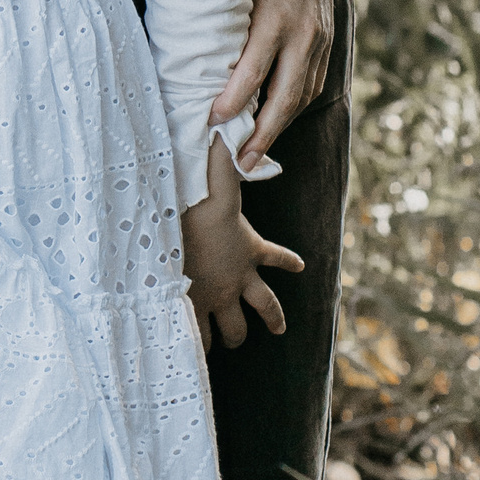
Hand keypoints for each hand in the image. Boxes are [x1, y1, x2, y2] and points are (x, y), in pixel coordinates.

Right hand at [181, 138, 303, 346]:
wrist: (180, 229)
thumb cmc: (202, 203)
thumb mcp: (221, 177)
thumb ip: (226, 152)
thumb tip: (233, 123)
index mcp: (252, 251)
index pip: (279, 259)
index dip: (289, 262)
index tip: (299, 266)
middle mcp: (241, 279)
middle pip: (264, 307)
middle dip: (267, 319)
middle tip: (270, 329)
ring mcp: (222, 296)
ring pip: (235, 329)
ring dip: (232, 337)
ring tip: (229, 345)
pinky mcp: (198, 305)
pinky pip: (198, 331)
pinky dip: (192, 342)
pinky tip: (187, 356)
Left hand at [212, 0, 337, 168]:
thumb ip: (226, 25)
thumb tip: (197, 61)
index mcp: (273, 20)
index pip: (251, 72)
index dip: (233, 101)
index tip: (213, 122)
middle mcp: (301, 34)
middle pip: (283, 97)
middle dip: (262, 134)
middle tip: (242, 161)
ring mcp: (319, 40)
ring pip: (301, 96)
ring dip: (279, 128)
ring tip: (258, 154)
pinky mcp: (329, 42)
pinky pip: (313, 84)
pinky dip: (295, 107)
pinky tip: (278, 123)